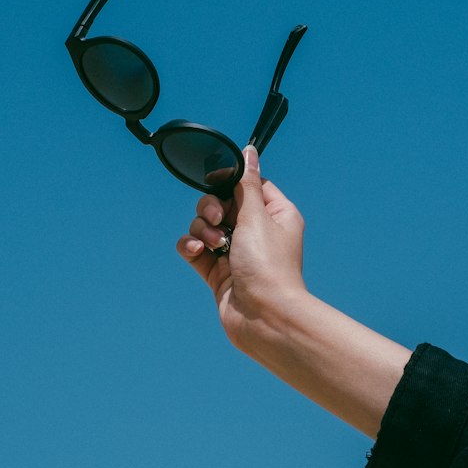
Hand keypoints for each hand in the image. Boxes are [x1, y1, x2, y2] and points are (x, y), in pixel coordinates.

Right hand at [175, 144, 307, 351]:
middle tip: (217, 220)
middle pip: (221, 203)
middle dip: (211, 208)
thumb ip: (246, 183)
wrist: (263, 316)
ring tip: (214, 245)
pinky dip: (192, 247)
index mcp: (275, 214)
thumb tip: (249, 151)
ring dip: (202, 230)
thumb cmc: (268, 266)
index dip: (231, 182)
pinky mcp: (217, 271)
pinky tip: (199, 253)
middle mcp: (256, 232)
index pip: (250, 185)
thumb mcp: (257, 216)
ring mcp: (235, 252)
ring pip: (204, 225)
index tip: (220, 182)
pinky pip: (195, 248)